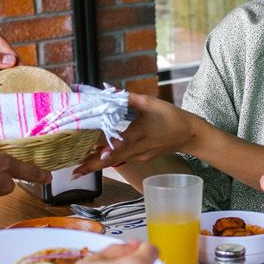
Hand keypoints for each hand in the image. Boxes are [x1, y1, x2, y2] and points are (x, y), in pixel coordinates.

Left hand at [73, 94, 197, 175]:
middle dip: (92, 166)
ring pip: (115, 161)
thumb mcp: (150, 103)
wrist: (189, 135)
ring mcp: (140, 156)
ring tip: (79, 167)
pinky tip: (97, 156)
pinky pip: (122, 158)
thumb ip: (128, 97)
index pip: (118, 146)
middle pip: (111, 160)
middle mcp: (138, 149)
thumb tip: (109, 90)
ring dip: (97, 164)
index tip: (88, 160)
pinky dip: (109, 158)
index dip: (104, 154)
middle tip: (74, 173)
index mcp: (139, 135)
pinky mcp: (141, 157)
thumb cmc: (171, 117)